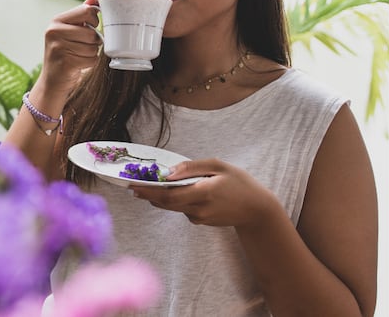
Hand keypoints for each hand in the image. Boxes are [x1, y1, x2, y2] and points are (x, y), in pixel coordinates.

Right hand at [36, 0, 102, 94]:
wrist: (52, 80)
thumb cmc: (65, 51)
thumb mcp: (70, 29)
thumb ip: (83, 11)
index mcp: (56, 21)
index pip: (87, 10)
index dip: (94, 20)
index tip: (89, 27)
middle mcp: (54, 32)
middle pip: (92, 32)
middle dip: (94, 41)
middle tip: (83, 45)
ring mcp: (58, 47)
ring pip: (93, 47)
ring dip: (92, 53)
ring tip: (79, 55)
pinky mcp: (65, 62)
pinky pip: (91, 59)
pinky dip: (90, 63)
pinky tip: (79, 64)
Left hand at [129, 159, 279, 227]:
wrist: (257, 210)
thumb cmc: (239, 183)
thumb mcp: (218, 166)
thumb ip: (191, 168)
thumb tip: (168, 172)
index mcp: (204, 192)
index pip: (169, 195)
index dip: (149, 191)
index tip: (133, 186)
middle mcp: (199, 208)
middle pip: (166, 203)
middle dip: (147, 195)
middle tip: (131, 186)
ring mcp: (199, 218)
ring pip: (172, 207)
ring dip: (159, 198)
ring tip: (144, 187)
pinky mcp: (200, 221)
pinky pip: (182, 209)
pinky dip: (176, 201)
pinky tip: (181, 191)